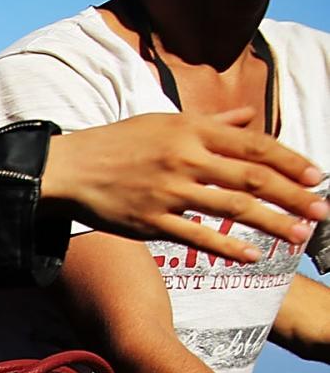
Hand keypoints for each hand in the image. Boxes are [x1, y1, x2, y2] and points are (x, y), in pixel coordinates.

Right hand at [42, 109, 328, 263]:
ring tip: (299, 235)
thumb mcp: (167, 122)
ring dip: (272, 223)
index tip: (318, 177)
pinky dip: (227, 247)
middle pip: (253, 179)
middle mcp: (185, 160)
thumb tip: (251, 118)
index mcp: (193, 132)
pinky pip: (196, 236)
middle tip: (323, 211)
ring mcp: (168, 192)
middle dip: (294, 196)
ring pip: (232, 209)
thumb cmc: (119, 143)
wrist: (69, 168)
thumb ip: (213, 123)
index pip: (254, 147)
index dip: (291, 163)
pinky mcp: (149, 221)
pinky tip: (253, 255)